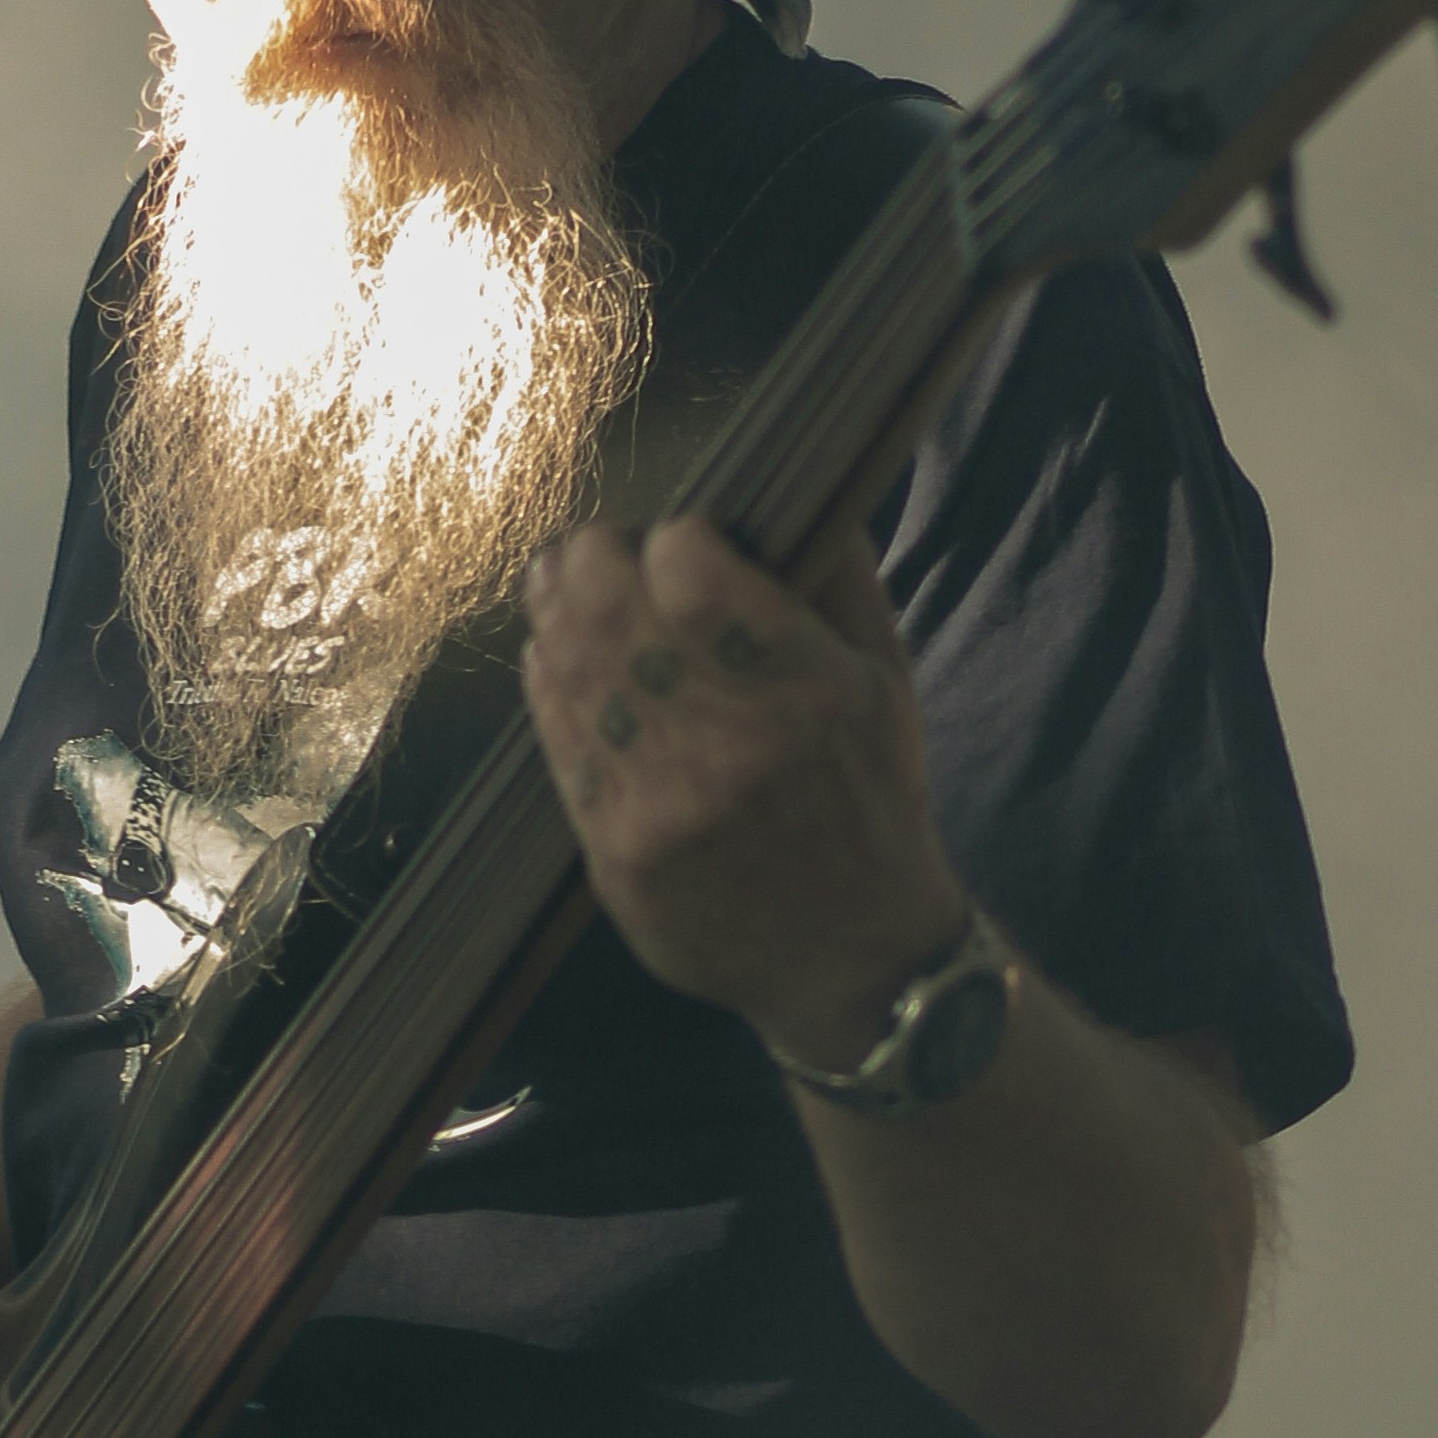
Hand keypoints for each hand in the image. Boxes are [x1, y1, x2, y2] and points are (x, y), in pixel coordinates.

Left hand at [520, 516, 967, 1065]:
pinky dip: (549, 678)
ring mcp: (662, 803)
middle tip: (601, 546)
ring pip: (568, 664)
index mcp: (808, 692)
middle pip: (608, 605)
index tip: (682, 539)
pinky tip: (559, 654)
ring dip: (558, 608)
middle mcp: (730, 747)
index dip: (674, 536)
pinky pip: (555, 734)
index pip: (688, 567)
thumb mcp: (888, 683)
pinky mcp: (615, 849)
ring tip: (567, 584)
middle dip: (594, 556)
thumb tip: (799, 478)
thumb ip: (839, 578)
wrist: (852, 959)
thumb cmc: (873, 803)